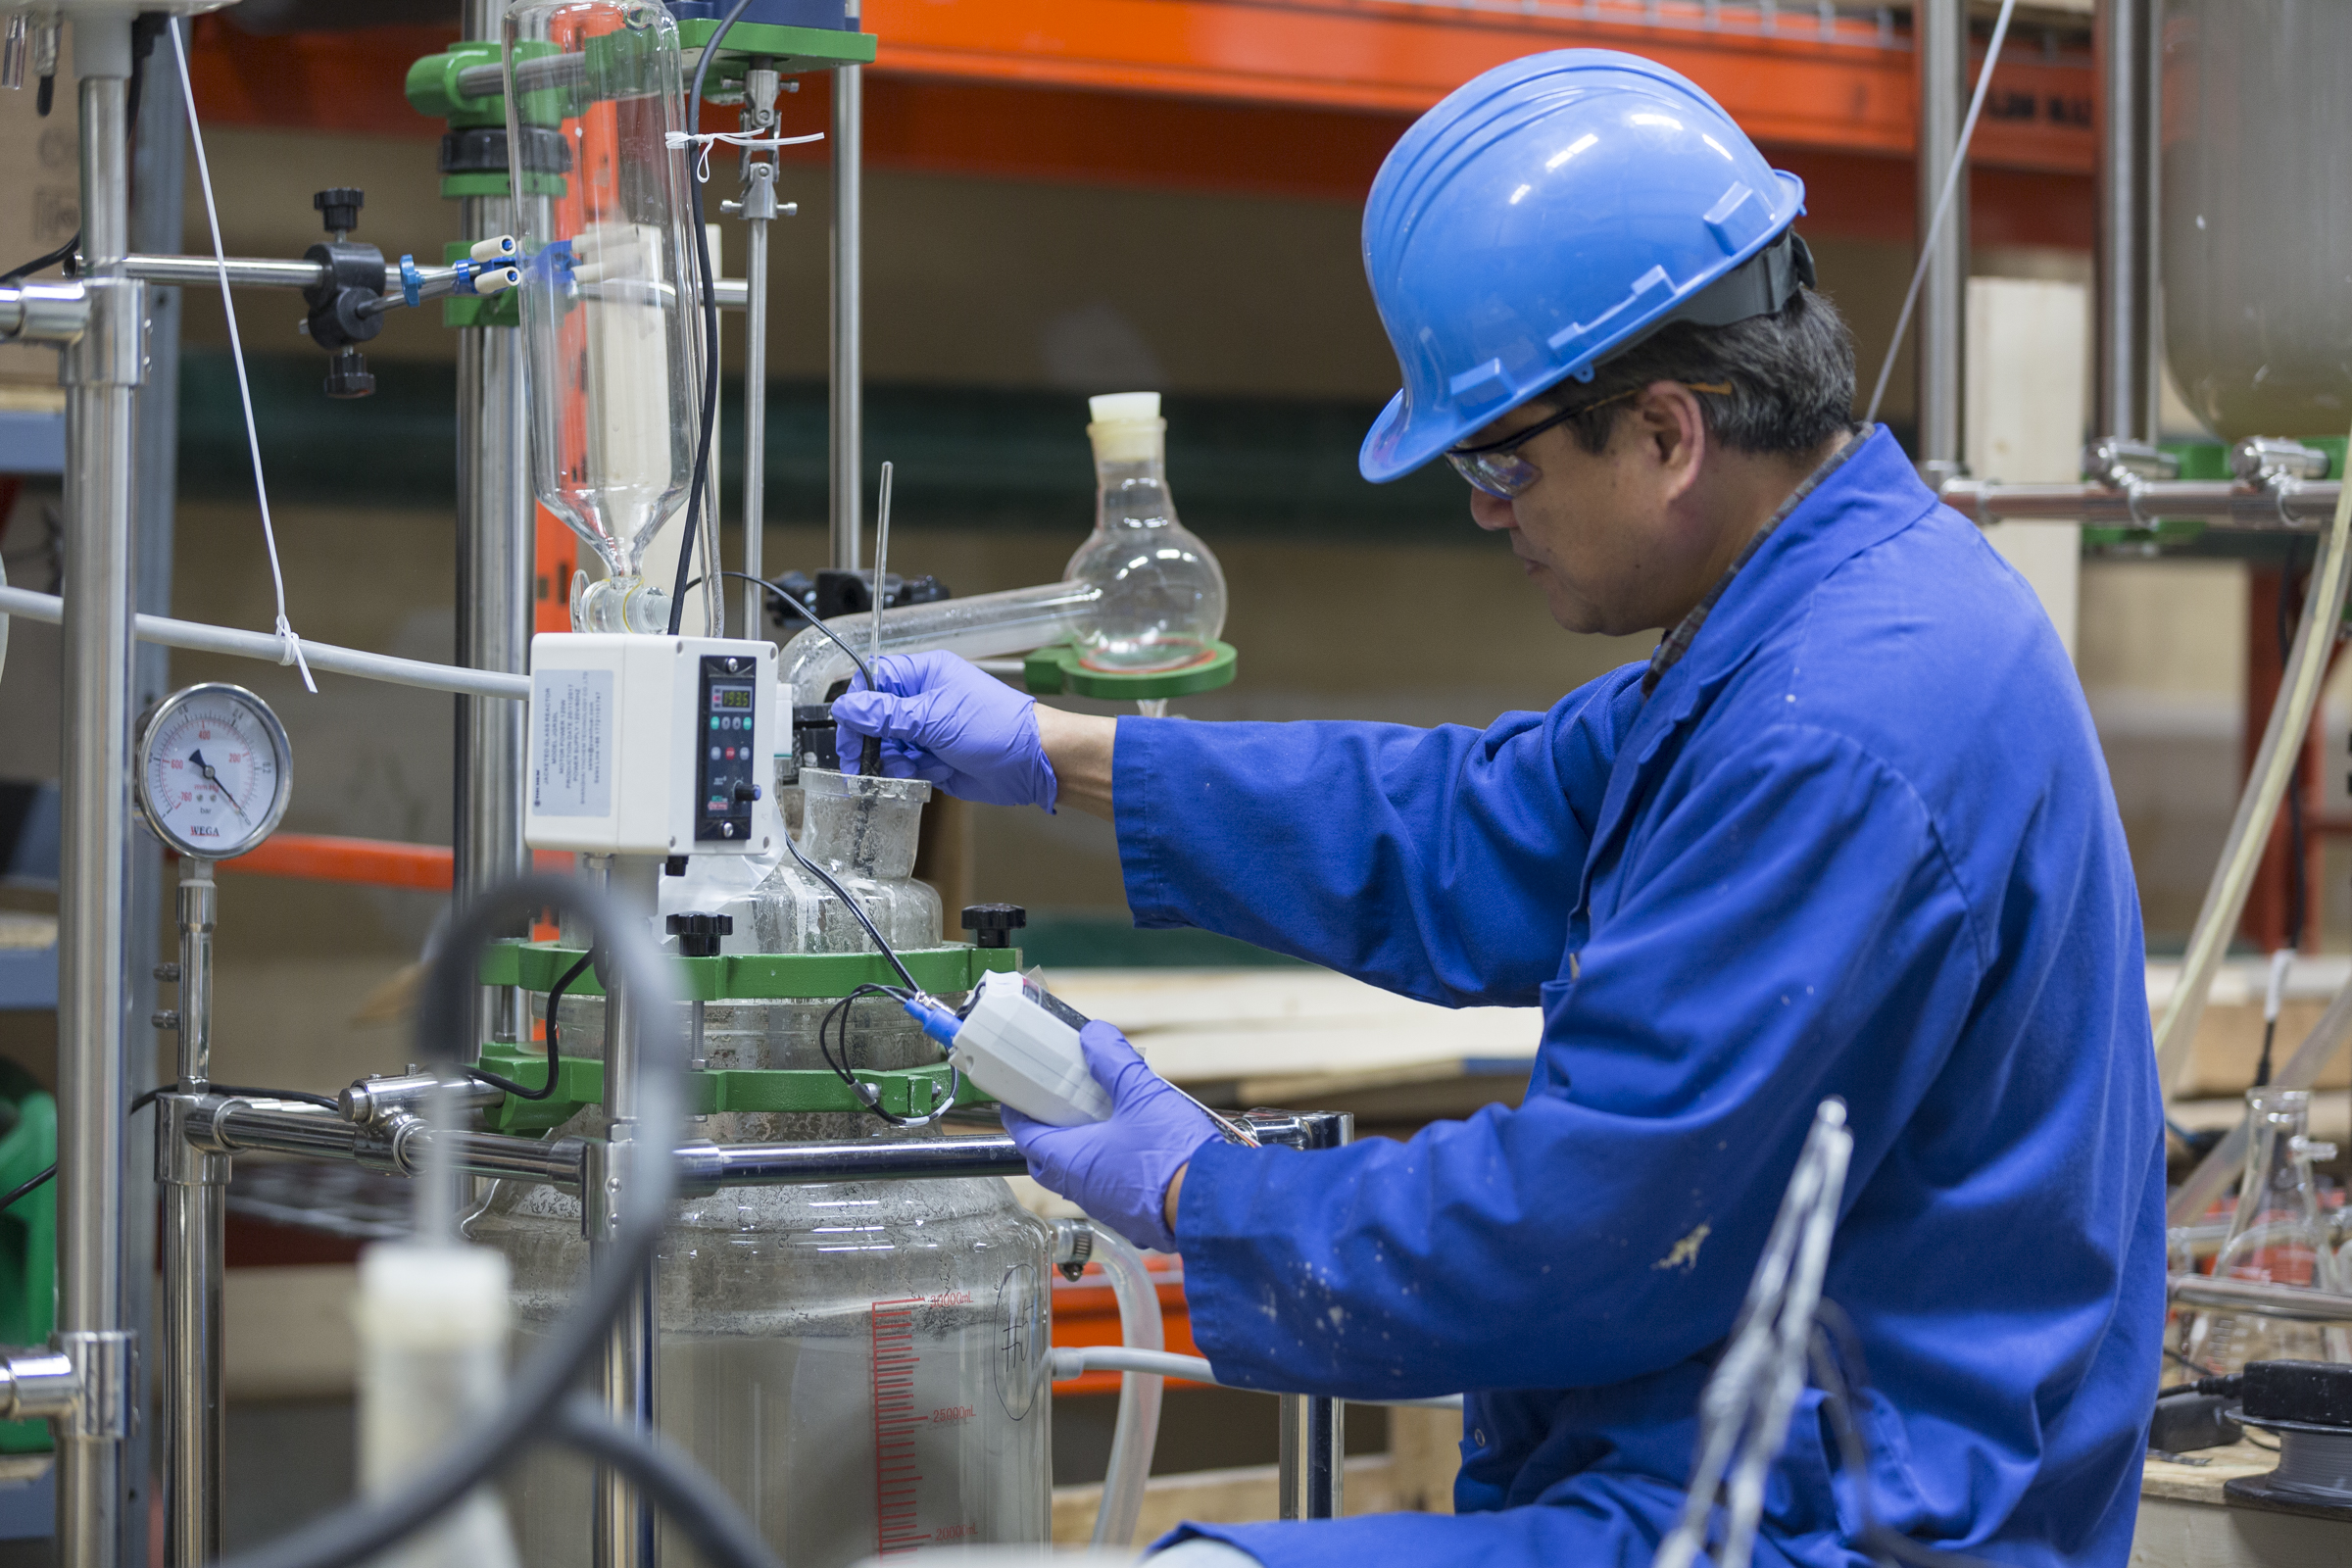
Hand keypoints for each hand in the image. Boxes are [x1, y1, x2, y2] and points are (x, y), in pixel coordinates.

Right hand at [831, 652, 1058, 809]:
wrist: (1033, 763)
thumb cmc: (995, 727)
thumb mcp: (933, 718)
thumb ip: (885, 715)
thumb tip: (845, 708)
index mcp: (925, 674)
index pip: (875, 680)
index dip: (857, 703)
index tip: (846, 727)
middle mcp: (924, 700)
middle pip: (876, 716)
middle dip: (867, 739)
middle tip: (859, 761)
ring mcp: (929, 730)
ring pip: (888, 745)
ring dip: (889, 760)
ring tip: (906, 768)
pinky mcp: (935, 758)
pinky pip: (905, 765)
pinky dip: (907, 773)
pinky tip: (924, 774)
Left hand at [1002, 1021, 1219, 1252]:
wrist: (1213, 1205)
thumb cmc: (1172, 1157)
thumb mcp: (1142, 1094)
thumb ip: (1114, 1062)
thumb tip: (1094, 1036)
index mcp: (1071, 1160)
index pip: (1025, 1136)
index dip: (1017, 1113)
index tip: (1017, 1096)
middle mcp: (1081, 1189)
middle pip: (1047, 1159)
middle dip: (1047, 1131)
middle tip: (1057, 1104)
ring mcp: (1106, 1207)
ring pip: (1078, 1176)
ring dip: (1079, 1149)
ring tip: (1098, 1120)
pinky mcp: (1132, 1217)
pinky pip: (1107, 1190)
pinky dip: (1107, 1167)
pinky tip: (1130, 1149)